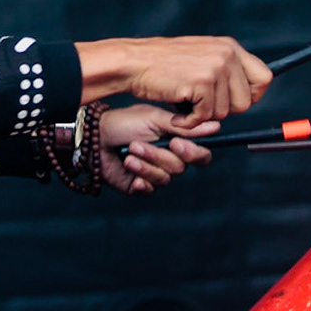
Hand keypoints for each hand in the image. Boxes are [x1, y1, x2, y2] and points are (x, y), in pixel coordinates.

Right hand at [77, 37, 271, 121]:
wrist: (133, 63)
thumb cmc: (162, 65)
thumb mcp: (201, 57)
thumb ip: (225, 70)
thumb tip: (250, 96)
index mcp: (230, 47)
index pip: (265, 77)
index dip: (252, 96)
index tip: (233, 102)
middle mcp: (227, 54)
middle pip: (246, 102)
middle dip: (223, 111)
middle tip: (199, 104)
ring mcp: (216, 68)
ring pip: (224, 113)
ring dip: (202, 116)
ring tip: (183, 101)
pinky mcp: (202, 83)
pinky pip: (205, 118)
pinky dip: (188, 122)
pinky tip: (176, 110)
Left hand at [98, 105, 216, 194]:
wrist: (95, 136)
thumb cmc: (125, 123)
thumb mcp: (155, 120)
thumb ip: (184, 127)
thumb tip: (215, 126)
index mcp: (177, 142)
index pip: (200, 156)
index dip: (193, 154)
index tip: (176, 144)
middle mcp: (169, 160)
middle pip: (180, 169)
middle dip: (158, 156)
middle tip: (138, 144)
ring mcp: (154, 174)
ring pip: (164, 179)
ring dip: (145, 164)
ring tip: (128, 151)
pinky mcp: (139, 186)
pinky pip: (149, 190)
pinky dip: (139, 178)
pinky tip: (128, 167)